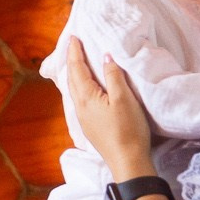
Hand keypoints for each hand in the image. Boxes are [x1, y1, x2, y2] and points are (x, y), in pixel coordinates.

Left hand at [60, 37, 154, 179]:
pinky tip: (84, 87)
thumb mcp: (124, 99)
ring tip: (77, 63)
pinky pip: (79, 99)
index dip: (74, 52)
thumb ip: (113, 76)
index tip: (73, 37)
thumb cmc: (128, 128)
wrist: (127, 161)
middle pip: (72, 78)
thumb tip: (105, 57)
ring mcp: (83, 118)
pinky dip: (80, 86)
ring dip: (74, 74)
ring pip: (74, 90)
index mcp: (86, 97)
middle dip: (71, 61)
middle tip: (73, 45)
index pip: (77, 69)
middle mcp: (79, 107)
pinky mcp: (89, 126)